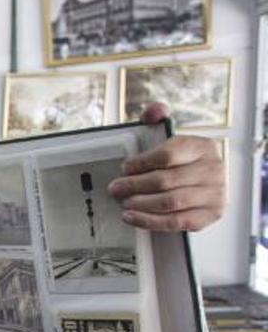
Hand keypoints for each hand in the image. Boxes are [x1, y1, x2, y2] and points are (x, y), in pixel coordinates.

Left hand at [107, 102, 225, 231]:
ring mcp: (215, 193)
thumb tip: (154, 110)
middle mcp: (213, 169)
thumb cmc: (178, 160)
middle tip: (115, 188)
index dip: (141, 163)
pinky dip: (150, 221)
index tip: (124, 168)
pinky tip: (132, 216)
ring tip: (123, 203)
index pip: (167, 155)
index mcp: (202, 146)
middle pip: (166, 180)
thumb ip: (156, 117)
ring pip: (170, 202)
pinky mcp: (211, 214)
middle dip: (135, 185)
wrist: (201, 182)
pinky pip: (177, 221)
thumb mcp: (167, 136)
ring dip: (141, 204)